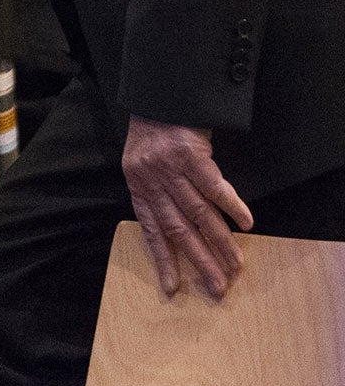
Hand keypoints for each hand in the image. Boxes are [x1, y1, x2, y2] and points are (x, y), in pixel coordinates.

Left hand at [122, 116, 253, 298]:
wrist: (158, 97)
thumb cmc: (152, 135)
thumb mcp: (141, 165)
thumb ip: (156, 194)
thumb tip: (178, 230)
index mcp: (139, 187)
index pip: (151, 231)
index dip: (163, 260)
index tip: (172, 288)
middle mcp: (152, 182)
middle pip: (179, 229)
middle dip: (199, 261)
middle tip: (218, 287)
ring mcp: (171, 169)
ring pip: (199, 213)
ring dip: (220, 241)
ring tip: (236, 264)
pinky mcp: (190, 155)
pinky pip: (214, 186)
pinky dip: (231, 205)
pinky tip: (246, 223)